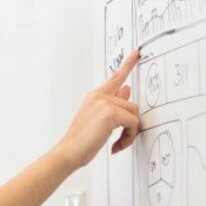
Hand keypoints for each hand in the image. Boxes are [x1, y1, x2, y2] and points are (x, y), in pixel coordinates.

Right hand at [53, 50, 140, 168]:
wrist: (68, 152)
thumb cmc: (81, 141)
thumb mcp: (98, 120)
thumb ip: (114, 104)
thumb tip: (127, 90)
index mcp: (95, 96)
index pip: (115, 77)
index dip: (128, 65)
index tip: (137, 53)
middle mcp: (99, 95)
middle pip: (132, 105)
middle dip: (131, 125)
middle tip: (122, 140)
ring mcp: (104, 102)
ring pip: (134, 114)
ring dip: (130, 133)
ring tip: (118, 143)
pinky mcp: (110, 112)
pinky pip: (133, 123)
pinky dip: (128, 138)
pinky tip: (116, 146)